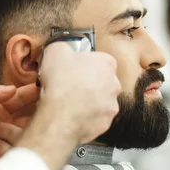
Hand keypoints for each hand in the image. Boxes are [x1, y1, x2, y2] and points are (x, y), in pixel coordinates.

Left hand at [0, 84, 38, 169]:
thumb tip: (12, 89)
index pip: (22, 100)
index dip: (33, 94)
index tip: (42, 88)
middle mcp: (3, 126)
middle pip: (29, 121)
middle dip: (29, 117)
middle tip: (21, 114)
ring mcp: (0, 143)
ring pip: (21, 138)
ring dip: (7, 131)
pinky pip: (9, 155)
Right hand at [16, 42, 120, 169]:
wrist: (61, 116)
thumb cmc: (61, 84)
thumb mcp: (55, 51)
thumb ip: (63, 47)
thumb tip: (61, 49)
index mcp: (106, 63)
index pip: (100, 59)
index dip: (85, 63)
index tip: (74, 67)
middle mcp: (114, 84)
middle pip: (102, 80)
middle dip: (89, 82)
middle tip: (71, 84)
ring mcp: (111, 105)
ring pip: (101, 100)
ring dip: (89, 100)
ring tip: (70, 101)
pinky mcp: (105, 123)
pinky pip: (97, 117)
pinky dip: (87, 116)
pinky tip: (73, 114)